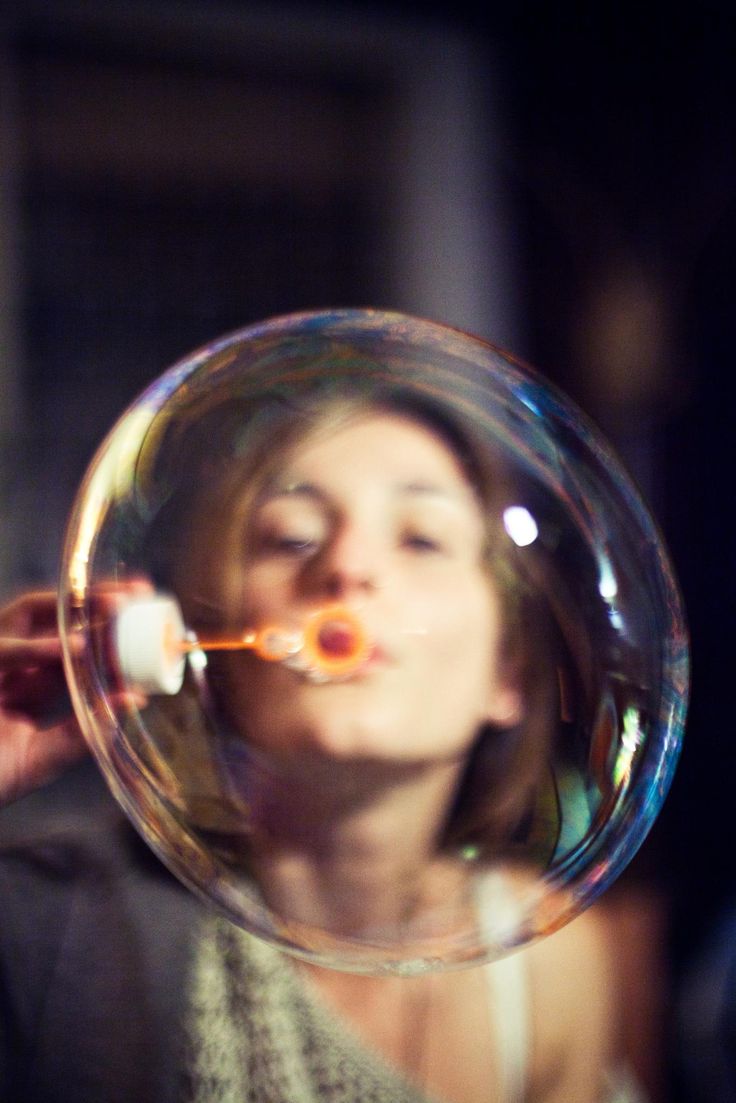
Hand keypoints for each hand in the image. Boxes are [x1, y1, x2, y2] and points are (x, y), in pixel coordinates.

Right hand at [0, 580, 153, 805]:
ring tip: (112, 606)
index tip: (144, 607)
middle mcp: (10, 665)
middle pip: (53, 616)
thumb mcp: (43, 757)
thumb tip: (135, 701)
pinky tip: (69, 648)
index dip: (108, 624)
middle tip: (136, 592)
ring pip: (26, 616)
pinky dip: (32, 648)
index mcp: (29, 681)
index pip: (73, 641)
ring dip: (69, 608)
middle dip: (94, 600)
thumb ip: (84, 731)